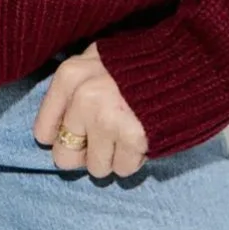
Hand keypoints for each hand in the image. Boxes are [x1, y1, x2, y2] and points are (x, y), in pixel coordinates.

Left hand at [32, 41, 149, 177]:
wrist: (184, 60)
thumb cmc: (136, 63)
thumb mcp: (96, 61)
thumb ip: (73, 90)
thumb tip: (53, 134)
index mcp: (69, 76)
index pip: (44, 131)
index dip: (62, 137)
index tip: (79, 133)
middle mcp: (82, 98)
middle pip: (65, 157)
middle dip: (86, 154)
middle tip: (105, 138)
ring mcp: (107, 119)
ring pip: (96, 167)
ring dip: (113, 157)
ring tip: (127, 132)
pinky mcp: (133, 137)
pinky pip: (124, 169)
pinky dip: (134, 158)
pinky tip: (142, 136)